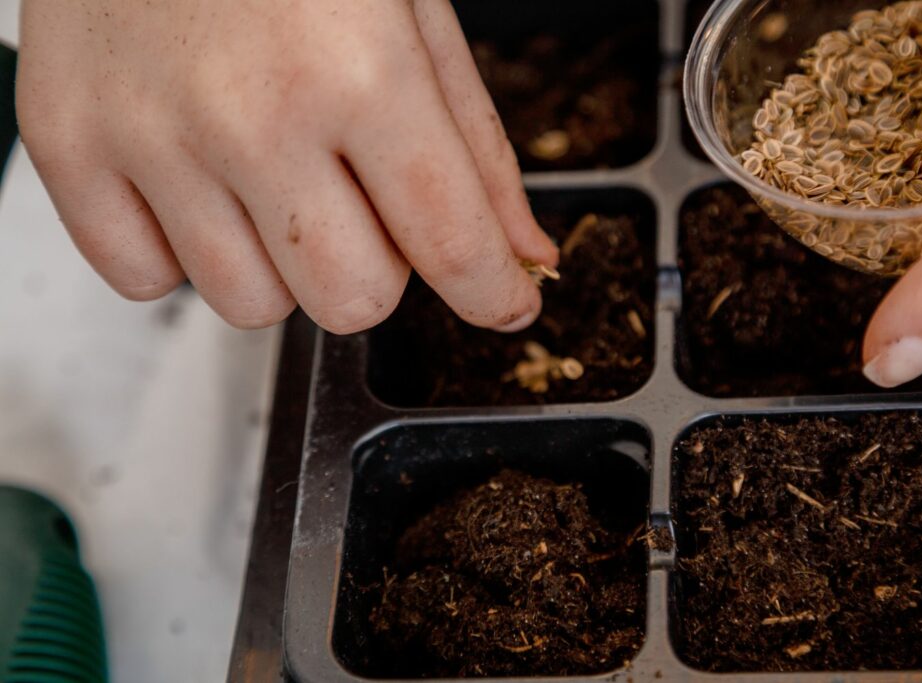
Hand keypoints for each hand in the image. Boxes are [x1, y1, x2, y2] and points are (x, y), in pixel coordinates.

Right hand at [16, 0, 557, 332]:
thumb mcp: (414, 13)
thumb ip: (474, 145)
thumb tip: (520, 250)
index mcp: (359, 70)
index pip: (451, 243)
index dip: (493, 294)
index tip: (506, 304)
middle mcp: (252, 115)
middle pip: (352, 302)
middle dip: (378, 270)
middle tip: (359, 202)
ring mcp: (149, 135)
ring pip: (251, 307)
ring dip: (281, 265)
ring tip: (269, 176)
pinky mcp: (68, 145)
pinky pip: (144, 281)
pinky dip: (181, 252)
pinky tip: (197, 183)